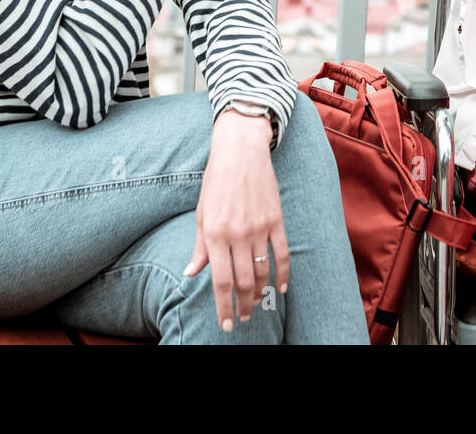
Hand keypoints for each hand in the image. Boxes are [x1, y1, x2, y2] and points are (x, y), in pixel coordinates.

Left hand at [183, 109, 290, 332]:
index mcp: (214, 234)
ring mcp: (259, 228)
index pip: (220, 281)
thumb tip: (191, 273)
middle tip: (242, 318)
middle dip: (243, 305)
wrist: (241, 151)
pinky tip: (280, 288)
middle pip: (244, 282)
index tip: (226, 324)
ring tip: (256, 304)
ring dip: (260, 293)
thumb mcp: (201, 213)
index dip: (224, 307)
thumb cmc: (216, 181)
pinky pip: (282, 253)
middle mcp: (237, 234)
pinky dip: (283, 274)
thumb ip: (199, 246)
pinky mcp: (276, 220)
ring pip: (263, 271)